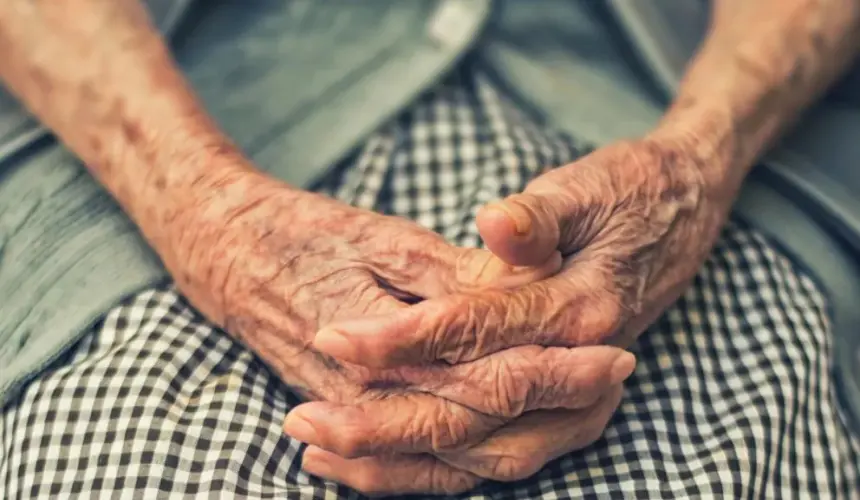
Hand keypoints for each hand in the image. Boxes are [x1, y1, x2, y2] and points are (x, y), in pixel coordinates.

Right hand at [162, 166, 635, 494]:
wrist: (226, 256)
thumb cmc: (303, 236)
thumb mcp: (380, 240)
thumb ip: (451, 279)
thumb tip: (524, 295)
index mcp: (380, 344)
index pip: (485, 377)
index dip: (556, 370)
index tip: (614, 356)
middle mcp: (369, 395)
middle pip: (479, 426)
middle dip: (557, 409)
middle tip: (617, 385)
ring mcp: (357, 414)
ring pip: (452, 458)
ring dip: (523, 442)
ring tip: (584, 416)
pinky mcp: (350, 416)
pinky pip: (413, 466)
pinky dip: (466, 465)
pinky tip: (503, 454)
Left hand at [300, 136, 733, 493]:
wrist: (680, 213)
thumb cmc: (627, 194)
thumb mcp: (585, 190)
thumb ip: (538, 217)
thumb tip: (497, 224)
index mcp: (581, 311)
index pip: (477, 335)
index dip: (403, 339)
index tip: (335, 335)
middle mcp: (580, 372)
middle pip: (472, 412)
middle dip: (384, 419)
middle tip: (305, 418)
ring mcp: (574, 401)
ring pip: (479, 452)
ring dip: (399, 457)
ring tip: (322, 451)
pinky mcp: (558, 410)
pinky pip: (493, 454)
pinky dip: (434, 465)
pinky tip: (377, 462)